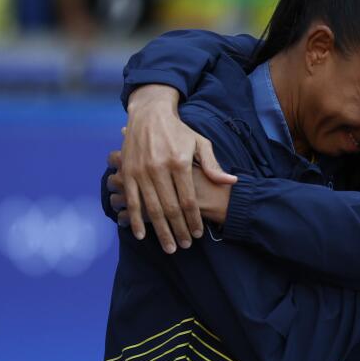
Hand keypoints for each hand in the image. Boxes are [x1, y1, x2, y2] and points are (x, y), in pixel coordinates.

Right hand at [120, 85, 236, 253]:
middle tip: (184, 246)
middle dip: (178, 231)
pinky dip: (135, 220)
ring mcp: (142, 171)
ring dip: (160, 231)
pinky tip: (141, 235)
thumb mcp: (199, 143)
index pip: (189, 200)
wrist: (149, 113)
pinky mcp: (129, 172)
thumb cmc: (178, 130)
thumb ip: (213, 165)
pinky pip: (132, 200)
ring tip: (169, 247)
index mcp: (180, 162)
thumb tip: (230, 181)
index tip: (198, 235)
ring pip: (152, 209)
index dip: (194, 220)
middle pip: (171, 209)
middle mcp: (160, 168)